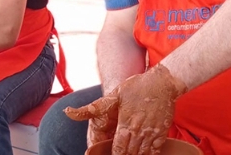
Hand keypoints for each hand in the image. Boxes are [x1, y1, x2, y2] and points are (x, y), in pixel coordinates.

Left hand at [65, 64, 186, 154]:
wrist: (163, 82)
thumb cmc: (137, 87)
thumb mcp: (113, 95)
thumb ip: (92, 108)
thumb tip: (68, 112)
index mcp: (126, 125)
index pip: (118, 150)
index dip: (113, 154)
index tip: (109, 153)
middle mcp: (139, 132)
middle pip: (129, 154)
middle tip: (118, 151)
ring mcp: (152, 134)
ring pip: (142, 154)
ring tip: (129, 151)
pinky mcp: (162, 133)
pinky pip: (154, 151)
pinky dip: (148, 154)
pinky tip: (142, 151)